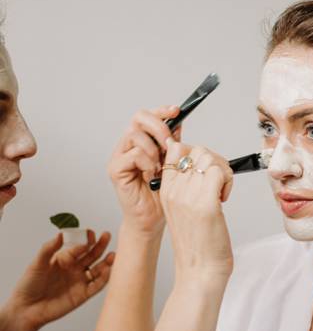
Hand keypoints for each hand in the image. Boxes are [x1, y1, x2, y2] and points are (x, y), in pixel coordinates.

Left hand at [1, 230, 113, 330]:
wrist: (26, 308)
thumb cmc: (29, 285)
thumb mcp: (37, 263)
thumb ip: (48, 248)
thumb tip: (61, 233)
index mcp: (64, 259)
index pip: (79, 247)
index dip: (85, 240)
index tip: (90, 234)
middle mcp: (74, 269)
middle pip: (91, 255)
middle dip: (100, 246)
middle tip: (107, 235)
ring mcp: (79, 281)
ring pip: (98, 270)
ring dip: (107, 262)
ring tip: (113, 254)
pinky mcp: (83, 295)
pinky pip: (97, 285)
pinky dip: (104, 278)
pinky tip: (108, 270)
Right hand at [109, 105, 180, 235]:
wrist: (152, 219)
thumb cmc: (161, 194)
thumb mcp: (172, 163)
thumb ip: (172, 143)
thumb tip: (178, 122)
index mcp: (141, 141)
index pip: (147, 116)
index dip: (161, 111)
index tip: (176, 111)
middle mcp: (127, 145)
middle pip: (138, 118)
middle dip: (158, 126)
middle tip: (169, 142)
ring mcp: (119, 156)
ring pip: (135, 135)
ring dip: (154, 149)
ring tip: (160, 166)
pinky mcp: (115, 169)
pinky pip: (133, 154)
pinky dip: (147, 162)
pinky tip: (151, 175)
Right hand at [160, 138, 233, 280]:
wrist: (200, 272)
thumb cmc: (198, 244)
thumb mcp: (183, 211)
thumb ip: (186, 187)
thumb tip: (201, 164)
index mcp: (166, 191)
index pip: (176, 150)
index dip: (196, 156)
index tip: (206, 174)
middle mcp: (174, 191)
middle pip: (197, 150)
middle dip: (214, 162)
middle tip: (218, 184)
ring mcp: (188, 196)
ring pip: (209, 158)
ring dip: (222, 171)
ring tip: (221, 192)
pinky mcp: (205, 204)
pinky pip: (219, 173)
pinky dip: (228, 181)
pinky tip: (224, 199)